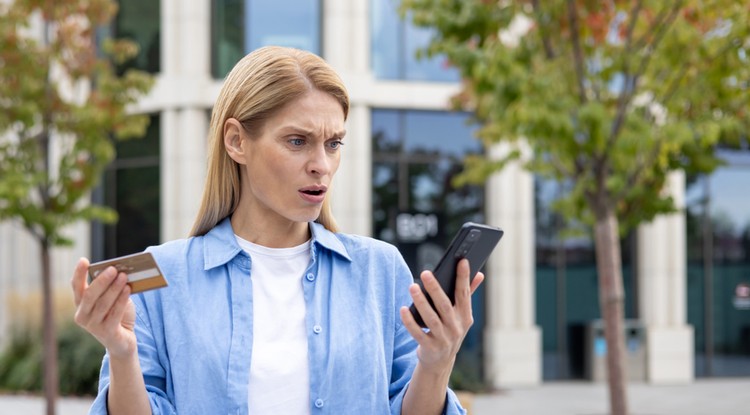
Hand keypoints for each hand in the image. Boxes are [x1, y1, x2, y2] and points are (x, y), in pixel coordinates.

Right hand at [72, 258, 136, 359]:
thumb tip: (119, 271)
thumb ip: (111, 287)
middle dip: (102, 281)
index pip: (76, 287)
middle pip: (89, 295)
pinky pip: (115, 313)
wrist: (123, 341)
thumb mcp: (112, 299)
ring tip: (124, 276)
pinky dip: (122, 300)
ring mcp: (93, 326)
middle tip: (113, 268)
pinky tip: (128, 289)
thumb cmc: (117, 315)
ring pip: (103, 304)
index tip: (83, 260)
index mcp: (81, 305)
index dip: (79, 273)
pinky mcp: (106, 332)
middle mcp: (82, 316)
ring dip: (114, 288)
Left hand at [399, 258, 484, 372]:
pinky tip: (403, 309)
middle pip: (444, 305)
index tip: (462, 261)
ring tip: (412, 287)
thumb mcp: (461, 316)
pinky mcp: (430, 348)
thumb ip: (467, 294)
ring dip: (421, 302)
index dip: (464, 277)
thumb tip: (479, 274)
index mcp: (465, 317)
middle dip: (435, 288)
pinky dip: (410, 322)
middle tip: (425, 273)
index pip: (464, 294)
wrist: (440, 362)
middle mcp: (456, 328)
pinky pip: (418, 333)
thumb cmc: (450, 331)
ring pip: (431, 319)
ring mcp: (444, 339)